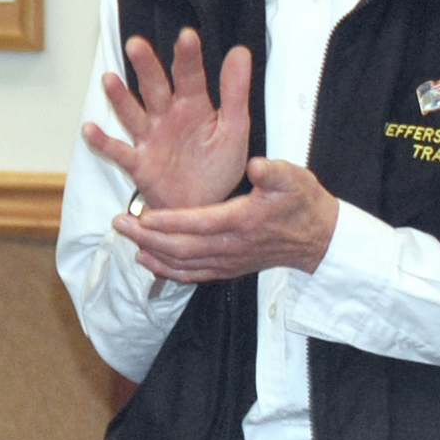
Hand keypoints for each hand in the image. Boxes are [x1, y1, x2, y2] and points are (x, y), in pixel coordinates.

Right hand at [84, 27, 251, 213]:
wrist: (203, 206)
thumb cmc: (216, 166)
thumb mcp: (234, 127)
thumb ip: (235, 91)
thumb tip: (240, 52)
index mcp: (193, 106)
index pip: (189, 76)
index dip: (188, 57)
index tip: (187, 36)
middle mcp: (167, 117)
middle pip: (154, 87)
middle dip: (145, 66)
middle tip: (136, 44)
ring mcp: (150, 138)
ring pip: (132, 113)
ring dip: (119, 97)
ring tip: (109, 79)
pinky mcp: (139, 163)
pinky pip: (118, 151)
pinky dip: (102, 141)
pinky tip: (90, 127)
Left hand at [119, 155, 342, 284]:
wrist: (321, 238)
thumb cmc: (304, 203)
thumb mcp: (294, 179)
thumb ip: (274, 171)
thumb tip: (256, 165)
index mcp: (243, 221)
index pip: (198, 223)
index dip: (168, 221)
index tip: (142, 215)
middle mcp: (232, 246)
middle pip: (181, 247)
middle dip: (147, 237)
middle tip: (119, 223)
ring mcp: (229, 261)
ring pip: (183, 263)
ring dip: (151, 253)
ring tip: (125, 238)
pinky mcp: (229, 268)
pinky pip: (193, 275)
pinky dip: (167, 271)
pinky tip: (147, 261)